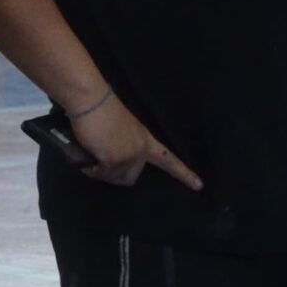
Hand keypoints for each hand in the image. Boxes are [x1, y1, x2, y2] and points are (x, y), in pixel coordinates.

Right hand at [69, 95, 203, 190]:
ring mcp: (128, 157)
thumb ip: (124, 147)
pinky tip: (88, 153)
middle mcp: (141, 150)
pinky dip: (90, 169)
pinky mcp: (113, 161)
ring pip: (114, 179)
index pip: (169, 160)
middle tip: (101, 158)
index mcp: (146, 140)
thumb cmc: (103, 110)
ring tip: (93, 152)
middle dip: (115, 173)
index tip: (199, 186)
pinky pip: (99, 175)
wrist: (92, 101)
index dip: (183, 174)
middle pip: (131, 178)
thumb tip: (107, 165)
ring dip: (101, 172)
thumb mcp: (122, 130)